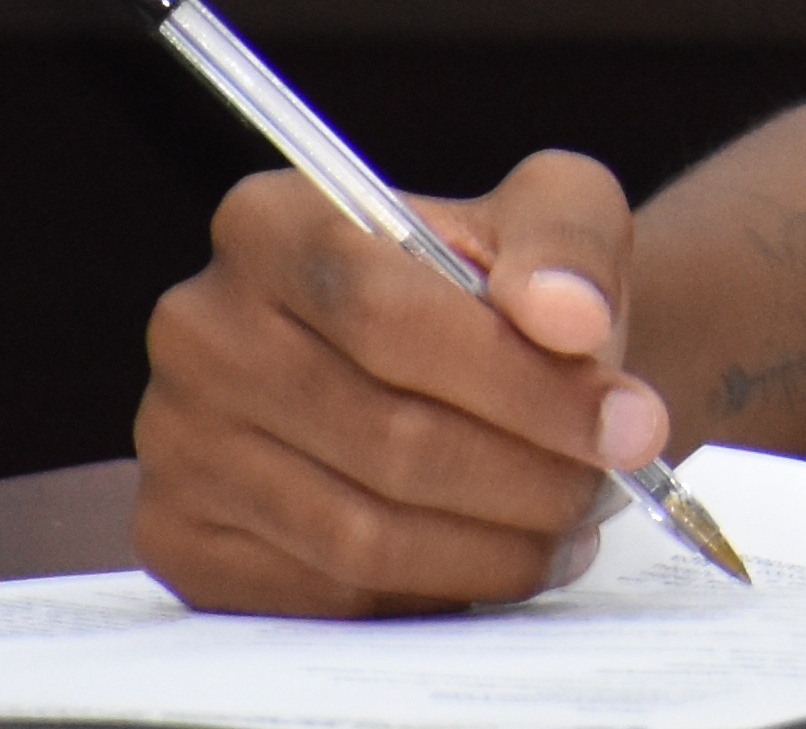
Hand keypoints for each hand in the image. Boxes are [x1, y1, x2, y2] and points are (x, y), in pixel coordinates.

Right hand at [137, 154, 676, 615]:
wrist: (462, 356)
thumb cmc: (509, 282)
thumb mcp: (559, 211)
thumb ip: (569, 245)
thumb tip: (565, 318)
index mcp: (271, 225)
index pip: (388, 316)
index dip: (522, 383)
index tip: (629, 424)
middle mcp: (201, 330)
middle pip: (385, 434)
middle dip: (527, 475)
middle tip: (609, 487)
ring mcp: (176, 443)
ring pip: (360, 530)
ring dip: (492, 545)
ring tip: (568, 525)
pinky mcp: (182, 540)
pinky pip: (324, 593)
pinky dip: (432, 588)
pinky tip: (495, 556)